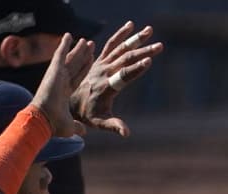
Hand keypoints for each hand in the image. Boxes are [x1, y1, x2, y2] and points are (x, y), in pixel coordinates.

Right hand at [31, 34, 94, 138]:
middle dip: (83, 56)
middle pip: (75, 66)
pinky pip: (61, 54)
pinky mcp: (54, 70)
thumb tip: (84, 132)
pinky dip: (64, 44)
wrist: (44, 120)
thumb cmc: (55, 125)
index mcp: (64, 92)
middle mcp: (61, 82)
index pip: (77, 78)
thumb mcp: (71, 126)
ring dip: (78, 49)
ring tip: (86, 41)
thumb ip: (78, 127)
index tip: (90, 62)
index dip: (84, 70)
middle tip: (90, 46)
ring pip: (71, 59)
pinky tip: (69, 35)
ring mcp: (58, 75)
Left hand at [70, 22, 163, 137]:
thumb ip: (113, 126)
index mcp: (105, 87)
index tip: (149, 61)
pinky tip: (131, 26)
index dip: (136, 69)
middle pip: (125, 59)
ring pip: (119, 48)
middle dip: (143, 52)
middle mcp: (103, 72)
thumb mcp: (100, 123)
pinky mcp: (99, 60)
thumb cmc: (87, 115)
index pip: (123, 76)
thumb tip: (127, 133)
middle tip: (160, 46)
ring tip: (150, 30)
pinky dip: (120, 34)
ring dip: (135, 38)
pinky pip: (111, 45)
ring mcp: (100, 64)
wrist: (67, 102)